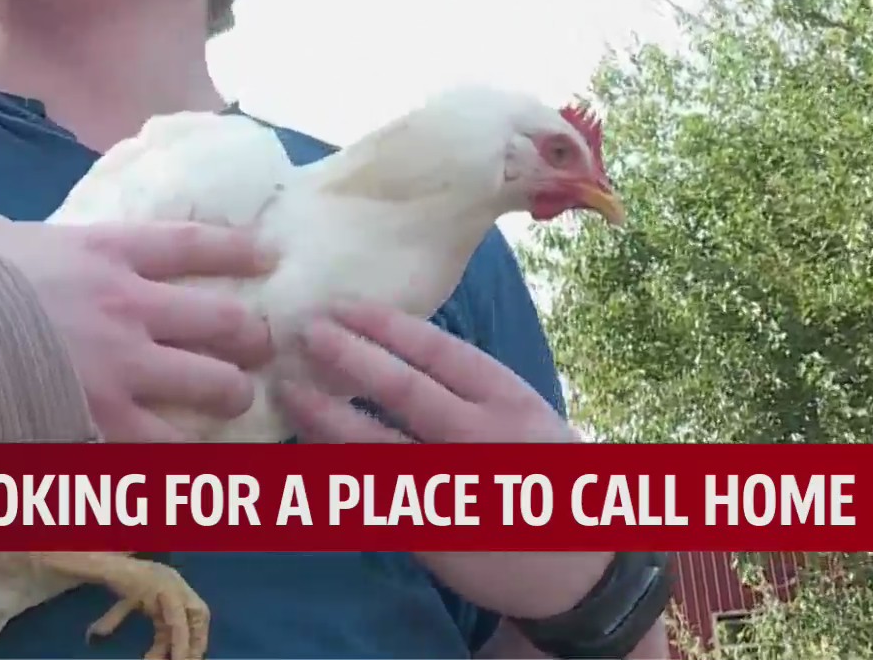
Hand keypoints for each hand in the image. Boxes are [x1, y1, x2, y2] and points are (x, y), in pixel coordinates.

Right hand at [0, 208, 278, 441]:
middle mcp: (129, 310)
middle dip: (253, 339)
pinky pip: (169, 450)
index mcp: (102, 253)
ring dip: (232, 400)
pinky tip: (195, 462)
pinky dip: (186, 458)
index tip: (268, 256)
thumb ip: (20, 234)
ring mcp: (123, 373)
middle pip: (227, 323)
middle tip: (259, 348)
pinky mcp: (105, 430)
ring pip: (217, 391)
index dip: (239, 250)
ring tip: (234, 408)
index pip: (193, 245)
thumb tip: (4, 236)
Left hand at [273, 303, 610, 618]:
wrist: (580, 566)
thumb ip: (468, 387)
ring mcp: (453, 487)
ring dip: (327, 417)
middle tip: (305, 332)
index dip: (382, 324)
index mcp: (505, 398)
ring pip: (377, 446)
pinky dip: (334, 477)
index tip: (340, 306)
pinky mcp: (431, 533)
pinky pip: (372, 499)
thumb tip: (394, 346)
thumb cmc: (543, 473)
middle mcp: (479, 437)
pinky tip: (303, 459)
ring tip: (291, 392)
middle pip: (402, 390)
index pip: (436, 348)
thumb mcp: (523, 414)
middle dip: (348, 357)